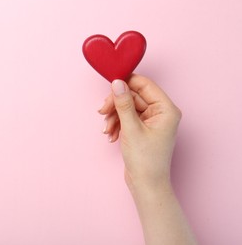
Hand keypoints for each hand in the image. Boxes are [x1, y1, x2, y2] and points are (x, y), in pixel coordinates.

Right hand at [98, 74, 181, 189]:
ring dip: (114, 116)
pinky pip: (126, 118)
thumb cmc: (146, 161)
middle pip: (133, 96)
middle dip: (116, 105)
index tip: (110, 87)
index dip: (126, 83)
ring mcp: (151, 121)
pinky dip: (116, 124)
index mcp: (166, 109)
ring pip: (127, 107)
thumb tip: (117, 83)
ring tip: (107, 129)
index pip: (145, 85)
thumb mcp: (131, 129)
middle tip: (102, 111)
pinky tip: (111, 135)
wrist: (146, 185)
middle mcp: (160, 113)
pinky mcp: (142, 129)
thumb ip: (123, 104)